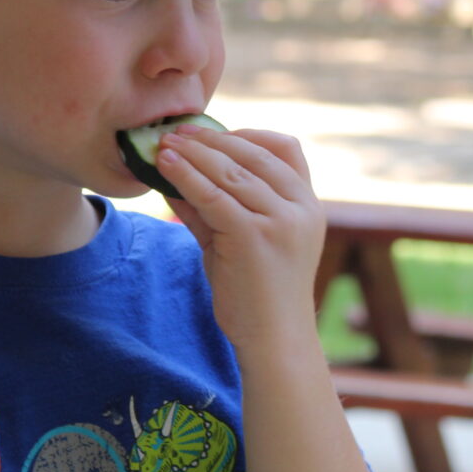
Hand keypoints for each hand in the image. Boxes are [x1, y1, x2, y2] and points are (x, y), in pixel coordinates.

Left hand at [156, 124, 325, 350]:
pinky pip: (213, 196)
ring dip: (194, 153)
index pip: (285, 148)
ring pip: (231, 171)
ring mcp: (280, 220)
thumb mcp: (241, 240)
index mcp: (308, 204)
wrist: (274, 342)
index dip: (248, 134)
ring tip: (164, 143)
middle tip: (177, 130)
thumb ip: (215, 206)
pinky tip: (165, 167)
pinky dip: (186, 176)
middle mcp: (300, 207)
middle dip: (212, 138)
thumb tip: (175, 173)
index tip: (213, 134)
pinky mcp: (254, 236)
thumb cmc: (257, 294)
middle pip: (254, 153)